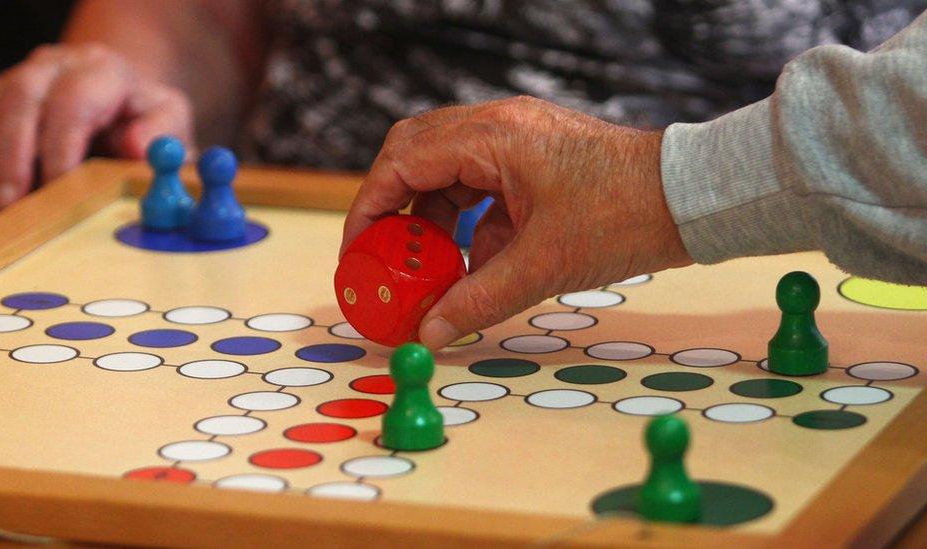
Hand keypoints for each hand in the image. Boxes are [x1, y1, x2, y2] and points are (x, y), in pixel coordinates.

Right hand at [0, 43, 193, 208]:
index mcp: (103, 70)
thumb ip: (163, 133)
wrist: (118, 106)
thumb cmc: (145, 122)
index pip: (75, 99)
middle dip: (11, 152)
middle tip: (10, 201)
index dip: (62, 143)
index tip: (59, 186)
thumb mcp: (169, 123)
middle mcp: (53, 65)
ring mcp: (16, 78)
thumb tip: (140, 146)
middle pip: (20, 96)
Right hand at [342, 96, 692, 348]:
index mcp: (493, 136)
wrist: (691, 199)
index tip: (357, 252)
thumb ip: (476, 299)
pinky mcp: (533, 159)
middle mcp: (498, 127)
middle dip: (393, 209)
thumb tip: (429, 332)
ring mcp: (516, 140)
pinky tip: (474, 264)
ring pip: (447, 172)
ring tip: (429, 269)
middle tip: (384, 257)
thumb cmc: (624, 216)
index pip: (402, 162)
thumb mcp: (542, 266)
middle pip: (415, 156)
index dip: (369, 208)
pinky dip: (467, 223)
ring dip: (431, 219)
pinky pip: (480, 185)